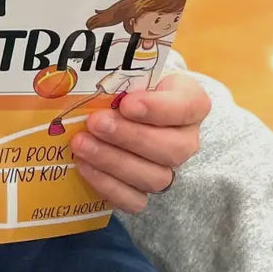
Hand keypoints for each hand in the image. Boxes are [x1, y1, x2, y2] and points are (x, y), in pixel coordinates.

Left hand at [69, 75, 209, 213]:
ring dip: (112, 161)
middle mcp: (186, 140)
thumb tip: (91, 78)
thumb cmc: (131, 84)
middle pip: (171, 149)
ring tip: (81, 144)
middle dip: (129, 136)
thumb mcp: (133, 70)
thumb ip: (124, 75)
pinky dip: (108, 185)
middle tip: (96, 123)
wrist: (128, 106)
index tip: (127, 103)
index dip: (158, 109)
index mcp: (190, 103)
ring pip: (153, 177)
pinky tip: (84, 166)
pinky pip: (134, 201)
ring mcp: (168, 169)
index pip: (188, 107)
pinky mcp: (145, 190)